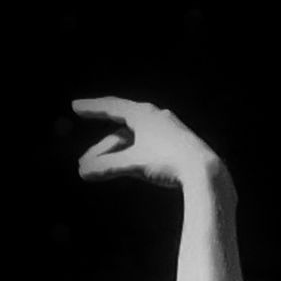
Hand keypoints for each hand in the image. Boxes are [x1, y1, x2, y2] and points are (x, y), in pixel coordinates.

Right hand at [69, 95, 220, 191]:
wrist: (204, 171)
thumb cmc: (169, 163)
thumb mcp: (135, 164)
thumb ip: (108, 167)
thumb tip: (84, 172)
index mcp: (143, 114)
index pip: (111, 107)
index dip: (92, 108)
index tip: (75, 107)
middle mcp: (154, 117)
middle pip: (120, 130)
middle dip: (100, 148)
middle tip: (83, 162)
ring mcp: (166, 129)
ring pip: (133, 140)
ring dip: (115, 155)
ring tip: (101, 170)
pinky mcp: (174, 143)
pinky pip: (145, 146)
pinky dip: (132, 155)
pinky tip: (127, 165)